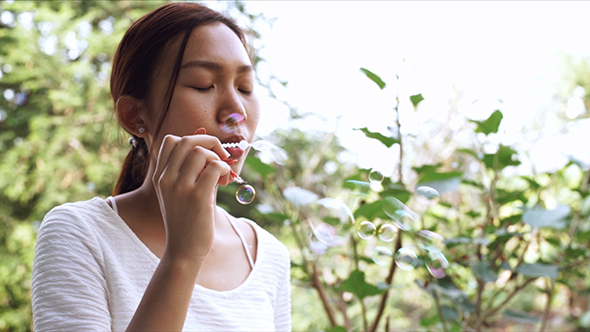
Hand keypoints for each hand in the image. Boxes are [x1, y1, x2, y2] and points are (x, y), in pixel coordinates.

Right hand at [151, 133, 231, 262]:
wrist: (183, 250)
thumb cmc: (188, 220)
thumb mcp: (181, 192)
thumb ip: (192, 171)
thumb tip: (214, 150)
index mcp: (160, 176)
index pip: (171, 140)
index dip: (193, 140)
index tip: (206, 155)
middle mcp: (166, 178)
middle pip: (187, 140)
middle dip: (210, 142)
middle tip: (221, 157)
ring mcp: (180, 187)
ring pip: (201, 151)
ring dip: (218, 158)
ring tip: (222, 175)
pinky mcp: (197, 197)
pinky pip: (214, 167)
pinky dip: (224, 168)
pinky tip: (225, 181)